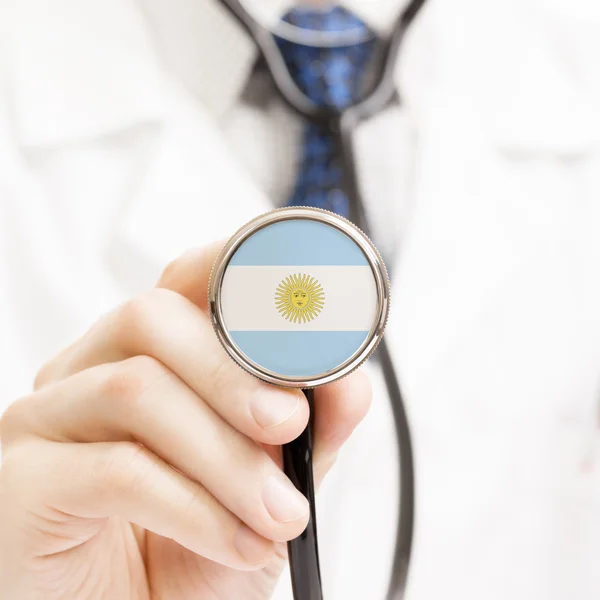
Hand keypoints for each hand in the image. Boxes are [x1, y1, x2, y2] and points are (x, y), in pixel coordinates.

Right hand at [0, 243, 371, 599]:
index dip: (240, 272)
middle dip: (235, 372)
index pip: (186, 280)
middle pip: (151, 316)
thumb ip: (311, 429)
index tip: (303, 303)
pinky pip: (114, 468)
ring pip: (136, 389)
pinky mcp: (22, 480)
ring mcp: (47, 419)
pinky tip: (236, 542)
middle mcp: (89, 369)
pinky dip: (194, 507)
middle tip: (290, 424)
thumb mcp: (272, 483)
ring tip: (279, 513)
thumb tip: (351, 382)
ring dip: (227, 456)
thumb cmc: (194, 548)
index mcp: (149, 354)